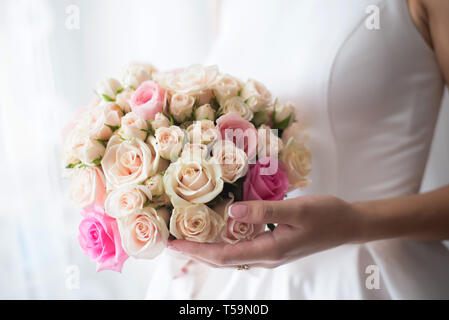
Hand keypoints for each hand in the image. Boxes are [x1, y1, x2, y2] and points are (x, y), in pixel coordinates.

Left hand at [167, 195, 360, 268]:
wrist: (348, 223)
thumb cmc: (326, 215)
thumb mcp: (297, 209)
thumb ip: (264, 211)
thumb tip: (231, 212)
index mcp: (269, 250)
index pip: (224, 255)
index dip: (197, 250)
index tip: (174, 244)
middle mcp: (266, 256)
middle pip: (223, 259)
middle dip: (196, 252)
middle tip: (173, 242)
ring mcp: (270, 252)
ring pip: (232, 254)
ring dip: (208, 248)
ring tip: (189, 237)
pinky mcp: (274, 244)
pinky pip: (242, 247)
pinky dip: (225, 241)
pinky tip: (219, 230)